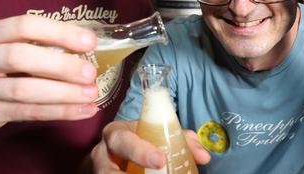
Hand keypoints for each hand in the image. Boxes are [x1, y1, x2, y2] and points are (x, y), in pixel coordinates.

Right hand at [0, 14, 98, 131]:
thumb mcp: (7, 47)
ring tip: (90, 95)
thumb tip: (86, 46)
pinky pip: (26, 113)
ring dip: (62, 93)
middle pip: (19, 56)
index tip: (89, 42)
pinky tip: (81, 111)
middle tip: (89, 73)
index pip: (24, 25)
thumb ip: (38, 44)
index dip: (59, 32)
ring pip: (22, 90)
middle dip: (60, 65)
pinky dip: (58, 112)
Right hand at [91, 120, 210, 172]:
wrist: (118, 152)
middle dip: (131, 168)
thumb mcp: (156, 134)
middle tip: (159, 169)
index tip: (161, 160)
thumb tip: (203, 155)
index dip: (140, 151)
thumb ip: (180, 139)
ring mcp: (100, 171)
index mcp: (116, 133)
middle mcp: (102, 154)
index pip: (123, 140)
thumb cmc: (140, 140)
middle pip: (107, 171)